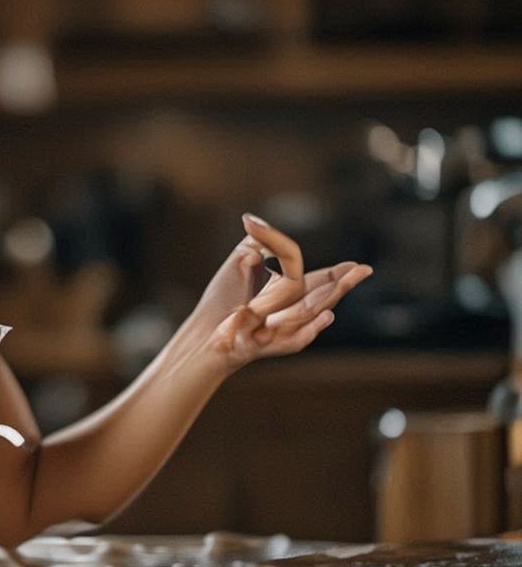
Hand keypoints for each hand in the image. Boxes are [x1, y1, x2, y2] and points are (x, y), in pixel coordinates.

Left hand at [189, 213, 371, 372]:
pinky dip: (310, 329)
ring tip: (347, 281)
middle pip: (321, 296)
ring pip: (309, 312)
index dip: (335, 272)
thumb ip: (259, 241)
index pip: (317, 279)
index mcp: (289, 292)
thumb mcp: (241, 261)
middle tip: (364, 270)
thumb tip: (257, 221)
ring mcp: (281, 330)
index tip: (355, 264)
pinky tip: (327, 315)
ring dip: (328, 297)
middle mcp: (290, 311)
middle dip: (343, 283)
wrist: (204, 330)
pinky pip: (295, 340)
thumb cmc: (222, 300)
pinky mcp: (266, 345)